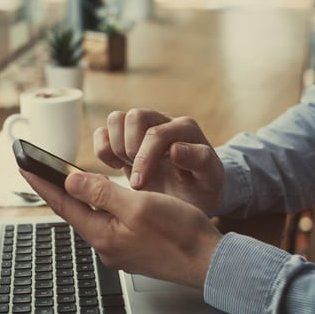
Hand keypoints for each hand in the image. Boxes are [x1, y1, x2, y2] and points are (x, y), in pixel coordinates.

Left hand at [20, 169, 222, 288]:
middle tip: (40, 169)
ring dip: (79, 197)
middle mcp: (106, 244)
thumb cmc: (180, 234)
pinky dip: (101, 205)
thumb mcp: (138, 205)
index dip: (43, 183)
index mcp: (103, 234)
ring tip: (66, 179)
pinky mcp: (132, 247)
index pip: (62, 204)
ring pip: (92, 216)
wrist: (207, 261)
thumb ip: (102, 193)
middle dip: (56, 189)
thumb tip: (71, 182)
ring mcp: (119, 248)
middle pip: (74, 211)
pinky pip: (109, 222)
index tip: (25, 166)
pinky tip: (103, 198)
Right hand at [94, 109, 223, 212]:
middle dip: (130, 149)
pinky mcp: (125, 138)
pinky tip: (117, 166)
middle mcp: (163, 121)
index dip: (144, 158)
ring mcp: (143, 128)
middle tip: (138, 177)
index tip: (140, 184)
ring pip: (116, 119)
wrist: (191, 197)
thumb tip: (175, 149)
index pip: (157, 133)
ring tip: (128, 168)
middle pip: (134, 116)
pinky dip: (104, 149)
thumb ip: (200, 161)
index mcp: (186, 128)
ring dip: (116, 147)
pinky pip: (103, 132)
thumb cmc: (201, 188)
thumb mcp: (210, 179)